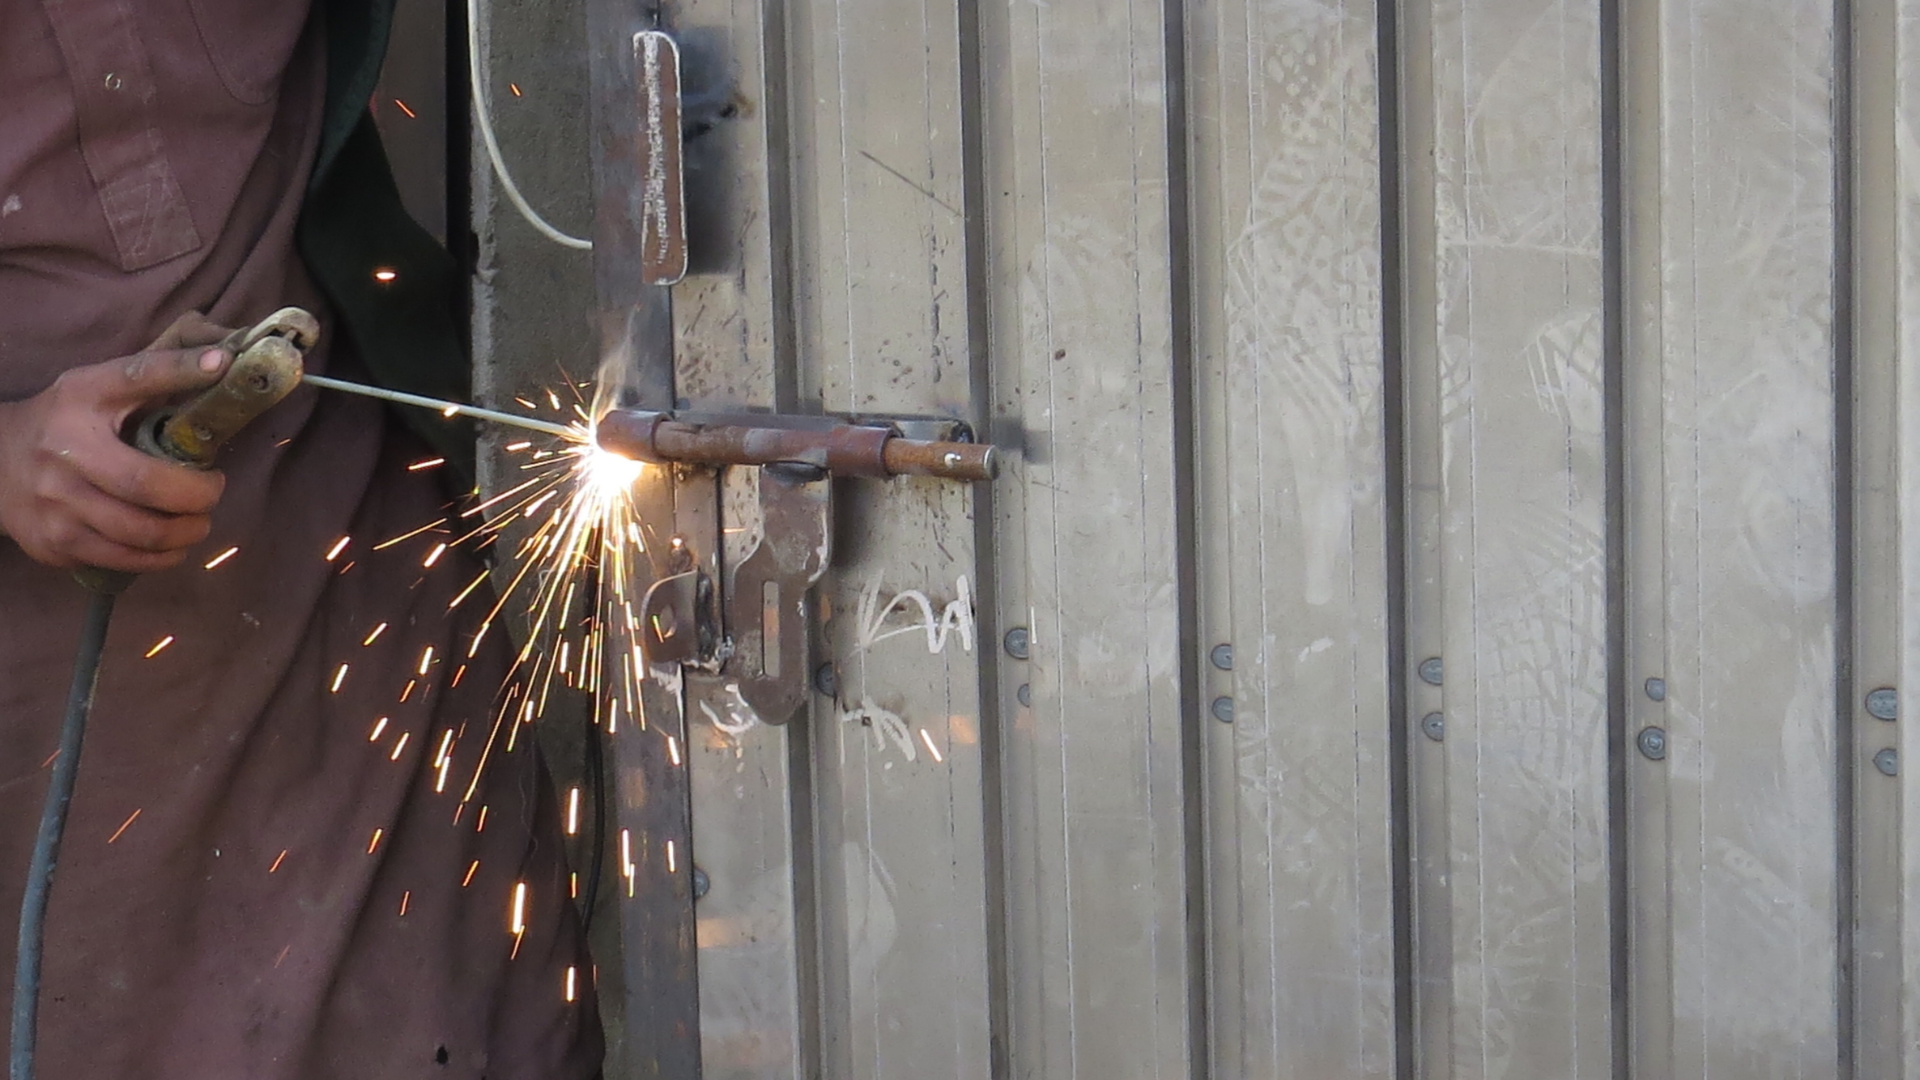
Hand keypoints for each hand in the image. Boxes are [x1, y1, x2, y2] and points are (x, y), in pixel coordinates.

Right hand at [0, 313, 234, 571]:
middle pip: (147, 485)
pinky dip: (161, 556)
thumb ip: (151, 379)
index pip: (135, 377)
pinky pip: (124, 559)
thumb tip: (221, 362)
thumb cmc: (64, 422)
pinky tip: (171, 544)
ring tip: (198, 522)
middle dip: (198, 495)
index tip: (221, 364)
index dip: (180, 371)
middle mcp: (64, 454)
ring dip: (187, 532)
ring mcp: (55, 505)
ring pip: (142, 533)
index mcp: (79, 403)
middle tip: (213, 491)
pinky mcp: (54, 543)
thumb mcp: (96, 390)